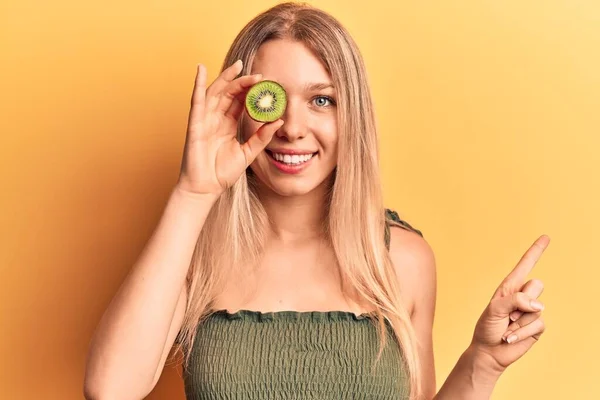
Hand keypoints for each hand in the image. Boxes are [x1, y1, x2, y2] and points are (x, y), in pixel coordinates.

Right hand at [176, 60, 283, 195]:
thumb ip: (262, 137)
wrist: (206, 188)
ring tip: (239, 66)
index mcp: (228, 125)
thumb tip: (279, 121)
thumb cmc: (222, 173)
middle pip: (230, 93)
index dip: (252, 91)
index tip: (267, 84)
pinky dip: (197, 84)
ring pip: (216, 93)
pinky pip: (196, 101)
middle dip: (243, 82)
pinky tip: (201, 69)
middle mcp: (216, 119)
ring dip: (227, 79)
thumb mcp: (248, 153)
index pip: (241, 102)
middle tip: (259, 74)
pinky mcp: (195, 124)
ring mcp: (204, 120)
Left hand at [470, 235, 549, 374]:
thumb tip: (537, 304)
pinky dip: (521, 332)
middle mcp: (522, 296)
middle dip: (520, 300)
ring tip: (506, 327)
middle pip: (536, 285)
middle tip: (506, 315)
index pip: (525, 265)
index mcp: (508, 287)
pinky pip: (537, 323)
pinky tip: (510, 337)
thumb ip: (514, 300)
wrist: (489, 352)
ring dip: (517, 320)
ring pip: (537, 306)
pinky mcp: (536, 326)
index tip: (545, 237)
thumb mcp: (493, 309)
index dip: (535, 251)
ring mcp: (531, 311)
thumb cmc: (487, 328)